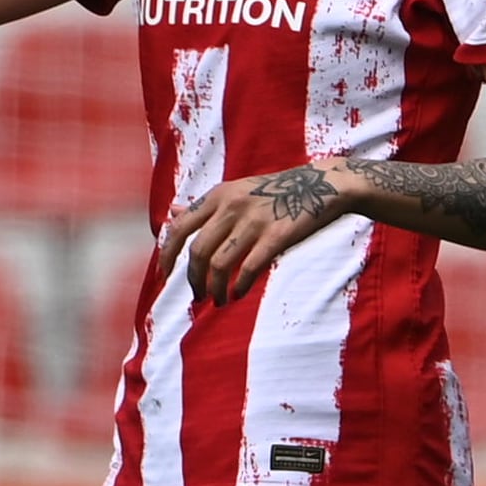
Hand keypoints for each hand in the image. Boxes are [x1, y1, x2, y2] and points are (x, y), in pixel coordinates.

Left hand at [155, 163, 362, 305]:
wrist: (320, 185)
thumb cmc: (273, 192)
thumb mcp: (234, 191)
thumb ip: (203, 207)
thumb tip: (171, 214)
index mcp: (217, 196)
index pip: (179, 228)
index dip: (167, 256)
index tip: (165, 276)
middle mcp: (231, 206)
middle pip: (198, 251)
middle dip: (193, 279)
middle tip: (197, 295)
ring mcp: (254, 221)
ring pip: (220, 264)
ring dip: (215, 288)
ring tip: (218, 300)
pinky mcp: (277, 235)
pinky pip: (249, 268)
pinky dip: (240, 286)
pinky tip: (238, 294)